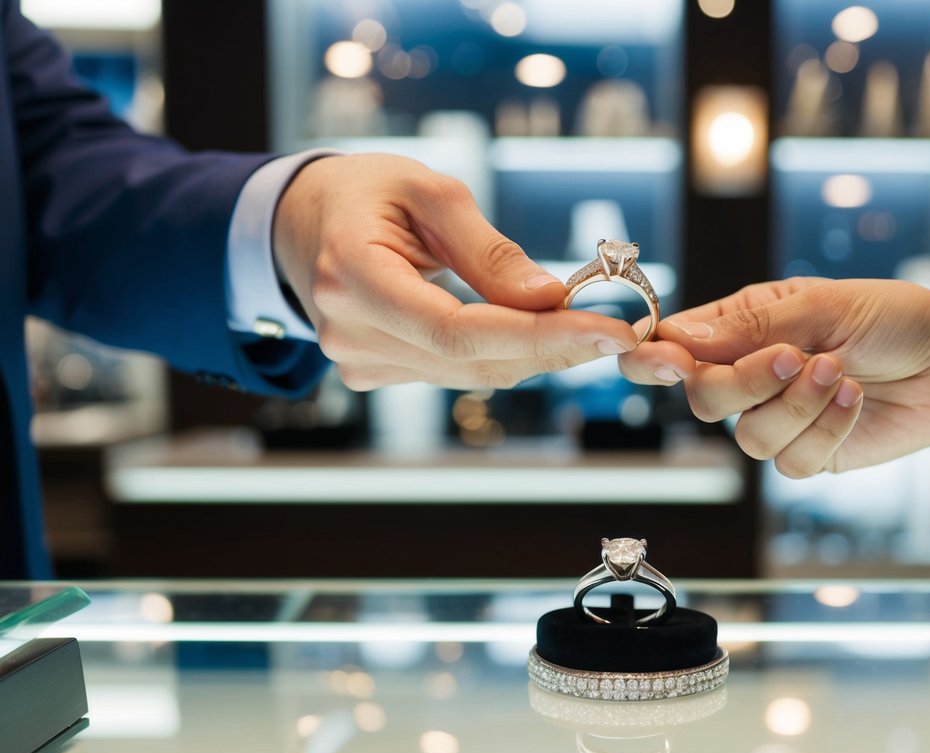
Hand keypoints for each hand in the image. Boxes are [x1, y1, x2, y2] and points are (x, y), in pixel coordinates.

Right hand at [272, 154, 638, 390]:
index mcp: (354, 279)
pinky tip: (536, 330)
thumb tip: (549, 298)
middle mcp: (352, 334)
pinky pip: (457, 371)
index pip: (458, 331)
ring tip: (585, 323)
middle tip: (616, 328)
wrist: (302, 221)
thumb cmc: (364, 192)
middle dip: (554, 347)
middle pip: (473, 361)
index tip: (609, 331)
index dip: (539, 337)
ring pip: (472, 373)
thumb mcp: (429, 192)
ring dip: (536, 352)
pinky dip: (504, 352)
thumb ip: (489, 251)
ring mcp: (361, 362)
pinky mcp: (376, 372)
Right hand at [619, 278, 929, 475]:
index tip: (670, 361)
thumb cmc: (894, 318)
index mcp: (741, 327)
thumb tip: (683, 341)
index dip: (656, 358)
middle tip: (796, 357)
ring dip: (800, 405)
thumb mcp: (824, 304)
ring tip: (842, 373)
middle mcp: (751, 376)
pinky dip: (827, 428)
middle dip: (747, 382)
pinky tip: (856, 399)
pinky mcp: (811, 454)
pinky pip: (792, 461)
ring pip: (748, 438)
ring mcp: (779, 418)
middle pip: (705, 399)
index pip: (674, 347)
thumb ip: (753, 325)